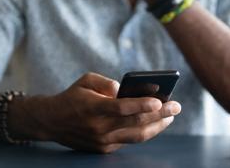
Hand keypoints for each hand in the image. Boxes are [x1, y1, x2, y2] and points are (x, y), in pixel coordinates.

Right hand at [14, 73, 180, 152]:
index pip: (121, 108)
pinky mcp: (103, 149)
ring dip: (157, 127)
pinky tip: (154, 124)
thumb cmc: (72, 96)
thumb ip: (106, 82)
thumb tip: (124, 89)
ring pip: (136, 136)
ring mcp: (102, 141)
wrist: (52, 121)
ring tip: (170, 117)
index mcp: (93, 108)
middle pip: (135, 123)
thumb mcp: (85, 80)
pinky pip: (128, 140)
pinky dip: (143, 132)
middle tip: (176, 106)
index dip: (141, 105)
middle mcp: (99, 127)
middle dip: (160, 115)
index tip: (159, 102)